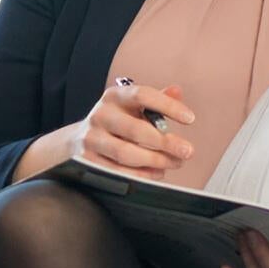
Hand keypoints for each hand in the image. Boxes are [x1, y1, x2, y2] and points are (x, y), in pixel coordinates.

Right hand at [64, 81, 195, 180]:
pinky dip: (141, 175)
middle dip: (166, 142)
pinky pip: (118, 172)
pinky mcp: (87, 161)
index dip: (168, 106)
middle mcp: (101, 115)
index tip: (190, 119)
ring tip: (174, 162)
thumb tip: (177, 92)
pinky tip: (157, 173)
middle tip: (187, 151)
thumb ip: (156, 101)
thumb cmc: (116, 122)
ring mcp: (92, 139)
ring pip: (126, 153)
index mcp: (114, 96)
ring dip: (155, 161)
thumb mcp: (133, 107)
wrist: (78, 141)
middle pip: (136, 129)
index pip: (142, 95)